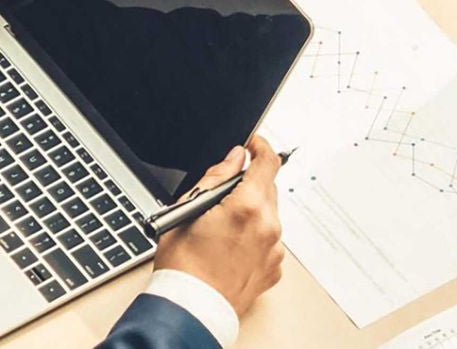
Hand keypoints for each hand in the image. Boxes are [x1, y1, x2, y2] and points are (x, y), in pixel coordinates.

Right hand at [155, 135, 284, 318]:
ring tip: (222, 228)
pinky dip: (255, 237)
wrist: (190, 310)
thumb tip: (233, 158)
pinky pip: (269, 240)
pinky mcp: (273, 268)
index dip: (260, 147)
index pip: (268, 161)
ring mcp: (273, 249)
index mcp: (247, 207)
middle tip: (224, 195)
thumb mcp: (188, 211)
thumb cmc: (182, 267)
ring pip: (269, 215)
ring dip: (252, 212)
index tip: (253, 145)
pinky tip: (231, 246)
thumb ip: (216, 178)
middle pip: (268, 188)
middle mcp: (268, 226)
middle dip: (250, 184)